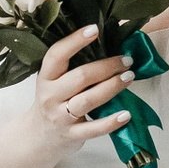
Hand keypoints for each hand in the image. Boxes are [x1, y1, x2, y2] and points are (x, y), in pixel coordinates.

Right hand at [13, 25, 135, 160]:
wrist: (38, 138)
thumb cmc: (53, 103)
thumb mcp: (54, 82)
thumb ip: (73, 67)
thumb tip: (108, 42)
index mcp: (46, 77)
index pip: (56, 55)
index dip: (75, 41)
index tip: (94, 29)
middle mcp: (51, 96)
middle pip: (80, 77)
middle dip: (107, 66)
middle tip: (127, 60)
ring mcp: (61, 117)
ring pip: (88, 100)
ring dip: (112, 87)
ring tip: (129, 77)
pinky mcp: (72, 136)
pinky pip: (94, 128)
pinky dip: (111, 121)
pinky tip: (126, 114)